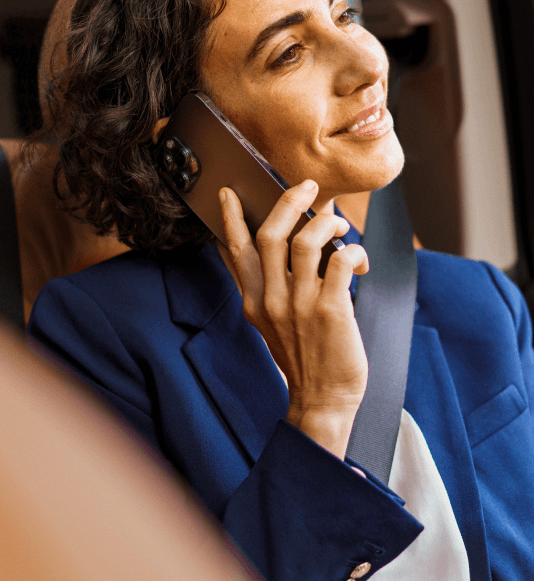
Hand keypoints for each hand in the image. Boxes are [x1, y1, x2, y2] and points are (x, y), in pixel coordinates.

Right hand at [219, 180, 368, 458]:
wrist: (323, 400)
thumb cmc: (304, 357)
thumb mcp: (272, 323)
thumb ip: (270, 287)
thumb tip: (286, 245)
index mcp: (254, 301)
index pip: (236, 251)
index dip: (230, 218)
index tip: (228, 193)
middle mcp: (272, 299)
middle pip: (270, 235)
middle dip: (289, 202)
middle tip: (308, 188)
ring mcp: (300, 304)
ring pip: (306, 241)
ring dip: (327, 224)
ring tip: (340, 226)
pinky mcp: (330, 310)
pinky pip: (341, 261)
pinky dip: (355, 251)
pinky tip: (361, 260)